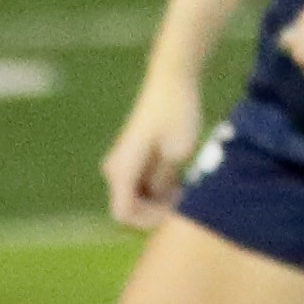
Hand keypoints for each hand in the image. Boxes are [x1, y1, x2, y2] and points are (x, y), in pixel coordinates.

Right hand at [100, 73, 208, 229]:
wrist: (172, 83)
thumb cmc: (176, 115)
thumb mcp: (177, 154)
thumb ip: (163, 182)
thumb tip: (158, 198)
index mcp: (121, 170)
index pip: (124, 214)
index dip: (150, 220)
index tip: (177, 211)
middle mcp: (115, 170)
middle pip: (129, 209)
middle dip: (157, 212)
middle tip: (186, 203)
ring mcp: (123, 165)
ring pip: (137, 198)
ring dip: (160, 201)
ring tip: (187, 191)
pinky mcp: (134, 159)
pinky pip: (142, 186)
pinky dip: (160, 190)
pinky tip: (181, 180)